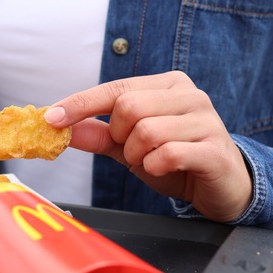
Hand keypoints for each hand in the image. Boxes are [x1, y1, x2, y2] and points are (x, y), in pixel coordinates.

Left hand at [44, 71, 251, 222]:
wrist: (222, 187)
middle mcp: (189, 94)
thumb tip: (56, 125)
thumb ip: (96, 134)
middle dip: (120, 137)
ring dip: (138, 156)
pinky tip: (166, 169)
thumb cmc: (174, 159)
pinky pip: (168, 154)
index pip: (114, 89)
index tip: (50, 118)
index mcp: (166, 85)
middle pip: (128, 108)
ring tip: (152, 161)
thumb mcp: (128, 146)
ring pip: (147, 131)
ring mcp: (206, 119)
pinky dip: (156, 167)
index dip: (80, 104)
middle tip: (132, 151)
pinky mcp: (215, 149)